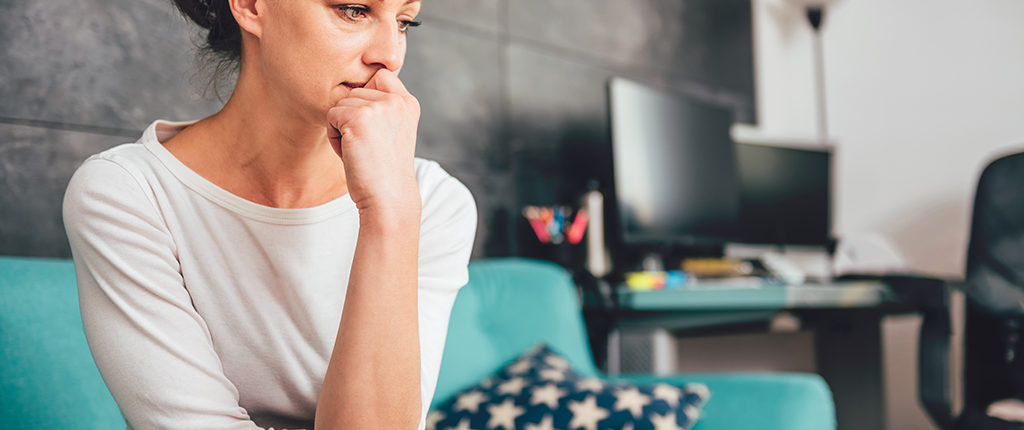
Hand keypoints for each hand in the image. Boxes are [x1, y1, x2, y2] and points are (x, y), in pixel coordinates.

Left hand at [327, 69, 420, 216]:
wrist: (388, 198)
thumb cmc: (384, 171)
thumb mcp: (393, 131)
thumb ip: (383, 108)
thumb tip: (354, 88)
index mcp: (408, 103)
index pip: (380, 76)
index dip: (368, 99)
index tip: (376, 131)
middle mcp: (396, 100)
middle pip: (355, 92)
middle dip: (353, 118)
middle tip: (369, 146)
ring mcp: (378, 107)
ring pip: (341, 104)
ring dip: (342, 128)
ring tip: (362, 151)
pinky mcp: (358, 117)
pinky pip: (330, 116)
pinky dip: (334, 138)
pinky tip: (352, 154)